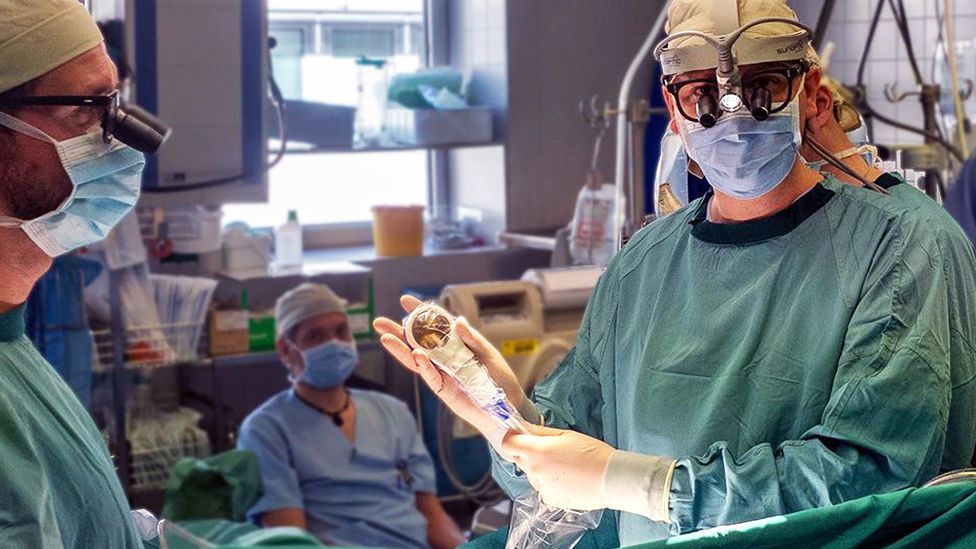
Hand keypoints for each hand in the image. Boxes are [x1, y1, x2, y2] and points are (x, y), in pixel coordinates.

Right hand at [373, 296, 533, 446]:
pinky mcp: (443, 389)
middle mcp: (444, 357)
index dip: (420, 313)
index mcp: (456, 344)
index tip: (405, 300)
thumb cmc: (499, 378)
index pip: (435, 325)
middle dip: (398, 332)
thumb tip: (458, 321)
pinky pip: (431, 376)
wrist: (506, 406)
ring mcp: (442, 373)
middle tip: (379, 322)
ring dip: (401, 349)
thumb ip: (474, 340)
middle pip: (417, 342)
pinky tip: (416, 354)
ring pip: (417, 359)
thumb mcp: (489, 355)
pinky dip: (424, 366)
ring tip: (385, 338)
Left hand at [502, 425, 614, 510]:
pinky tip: (569, 478)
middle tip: (552, 450)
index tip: (520, 436)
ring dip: (542, 469)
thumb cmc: (592, 453)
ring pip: (533, 474)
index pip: (507, 444)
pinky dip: (551, 483)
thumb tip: (523, 428)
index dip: (512, 438)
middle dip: (530, 453)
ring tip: (566, 466)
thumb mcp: (566, 435)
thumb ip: (540, 432)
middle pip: (520, 459)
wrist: (611, 479)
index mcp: (536, 451)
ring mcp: (541, 487)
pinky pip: (543, 487)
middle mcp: (534, 471)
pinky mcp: (550, 499)